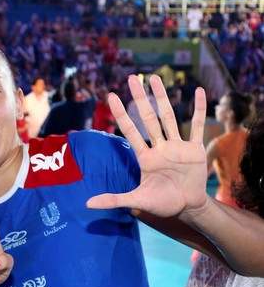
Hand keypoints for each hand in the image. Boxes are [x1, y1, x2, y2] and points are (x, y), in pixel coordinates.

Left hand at [86, 74, 208, 217]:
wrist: (187, 208)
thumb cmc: (162, 204)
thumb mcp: (136, 201)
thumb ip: (113, 200)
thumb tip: (87, 204)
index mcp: (145, 157)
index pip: (130, 131)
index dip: (121, 114)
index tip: (111, 96)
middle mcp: (160, 147)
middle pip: (148, 118)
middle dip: (140, 98)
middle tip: (132, 78)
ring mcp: (178, 146)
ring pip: (170, 117)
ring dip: (163, 97)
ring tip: (155, 78)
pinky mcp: (195, 150)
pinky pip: (197, 126)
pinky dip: (198, 109)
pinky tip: (198, 91)